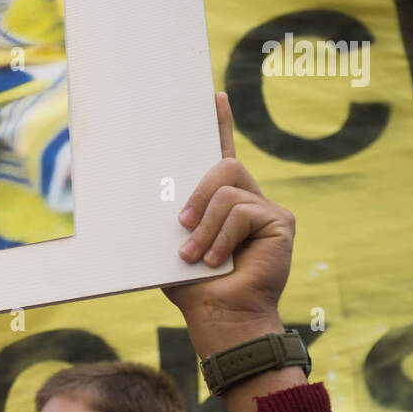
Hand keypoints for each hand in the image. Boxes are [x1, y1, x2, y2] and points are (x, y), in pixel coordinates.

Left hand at [162, 93, 295, 356]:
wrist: (220, 316)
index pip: (221, 153)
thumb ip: (168, 217)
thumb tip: (131, 192)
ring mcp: (267, 209)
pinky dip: (221, 238)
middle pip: (223, 165)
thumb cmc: (193, 287)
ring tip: (196, 256)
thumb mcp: (170, 245)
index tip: (213, 95)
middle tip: (181, 227)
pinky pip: (241, 211)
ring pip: (227, 190)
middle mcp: (248, 199)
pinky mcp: (281, 222)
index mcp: (221, 202)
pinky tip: (218, 260)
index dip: (220, 123)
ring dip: (204, 227)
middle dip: (196, 195)